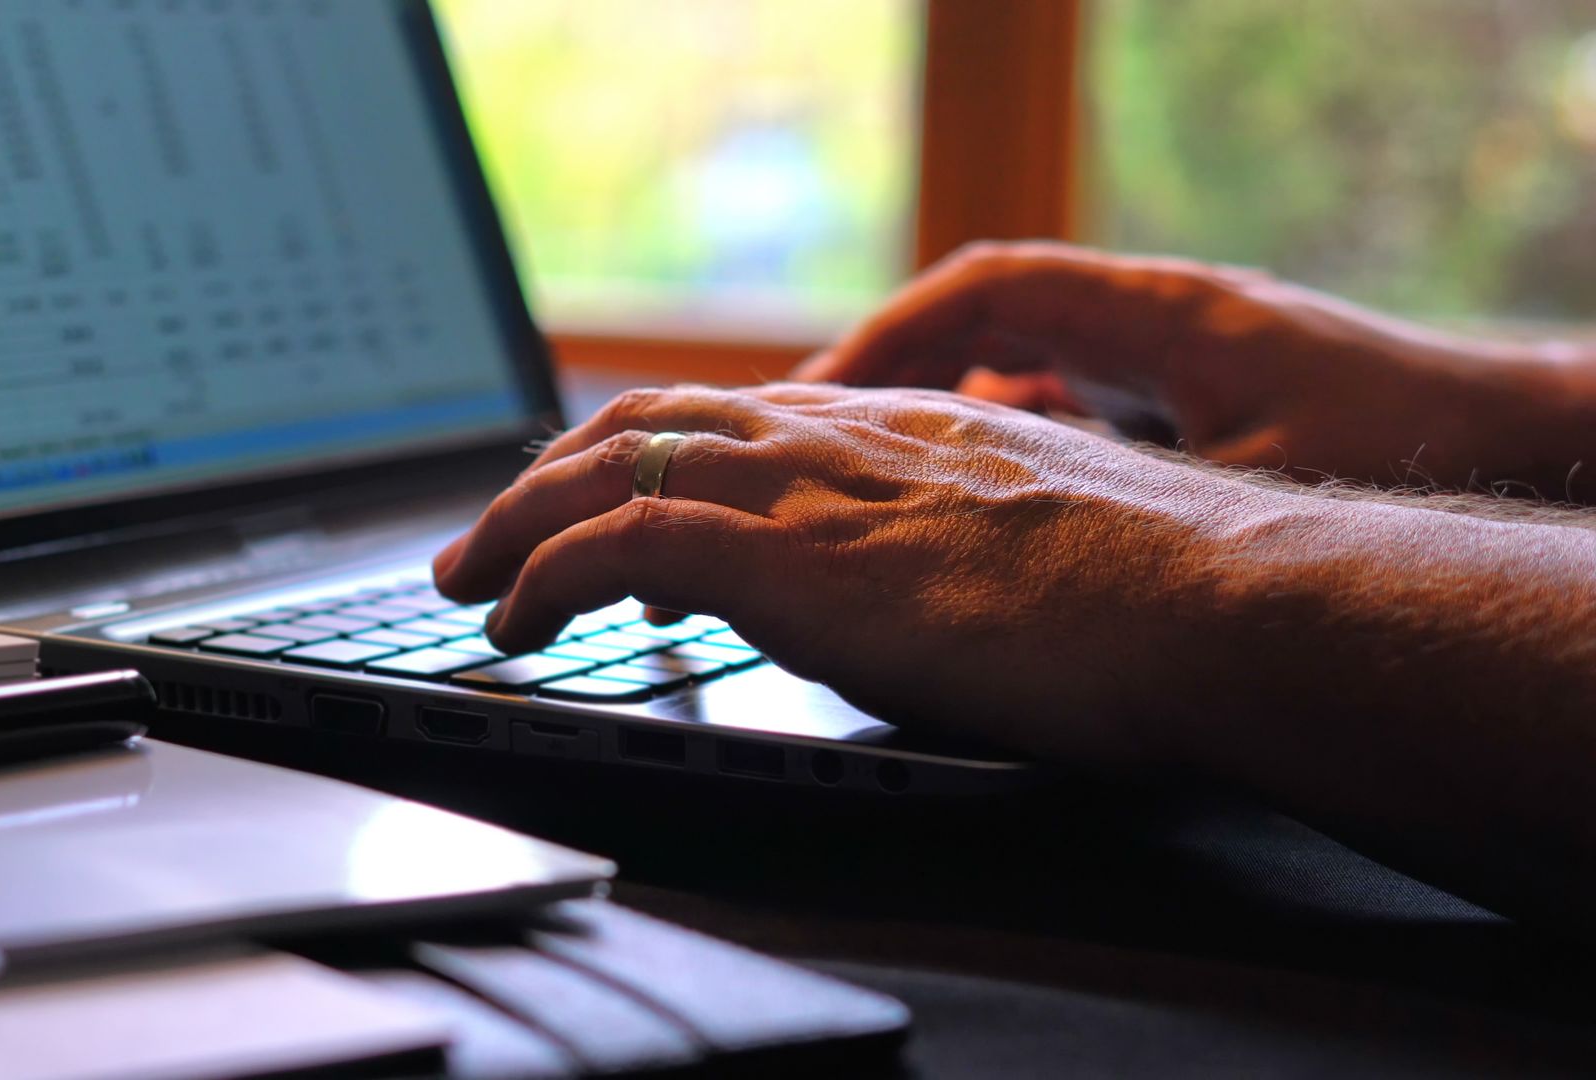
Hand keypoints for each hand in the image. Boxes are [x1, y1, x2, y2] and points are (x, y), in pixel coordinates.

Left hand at [432, 383, 1277, 765]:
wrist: (1214, 602)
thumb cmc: (1157, 599)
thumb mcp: (1030, 551)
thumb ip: (950, 548)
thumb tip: (908, 595)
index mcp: (895, 431)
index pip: (729, 417)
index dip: (644, 454)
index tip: (603, 504)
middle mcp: (836, 435)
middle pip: (644, 423)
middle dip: (552, 478)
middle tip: (497, 537)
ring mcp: (806, 485)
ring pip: (606, 466)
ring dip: (521, 524)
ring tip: (474, 581)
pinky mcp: (783, 553)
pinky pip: (613, 544)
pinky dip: (544, 576)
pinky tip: (515, 626)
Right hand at [797, 242, 1593, 498]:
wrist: (1501, 435)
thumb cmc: (1395, 446)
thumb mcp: (1250, 481)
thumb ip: (1128, 485)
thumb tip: (1011, 505)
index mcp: (1154, 313)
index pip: (986, 288)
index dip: (890, 336)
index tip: (822, 396)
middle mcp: (1149, 317)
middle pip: (982, 315)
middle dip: (890, 368)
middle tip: (812, 435)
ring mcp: (1163, 350)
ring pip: (1017, 353)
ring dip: (941, 398)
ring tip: (870, 464)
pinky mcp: (1181, 391)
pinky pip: (1062, 393)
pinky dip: (1002, 427)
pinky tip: (976, 486)